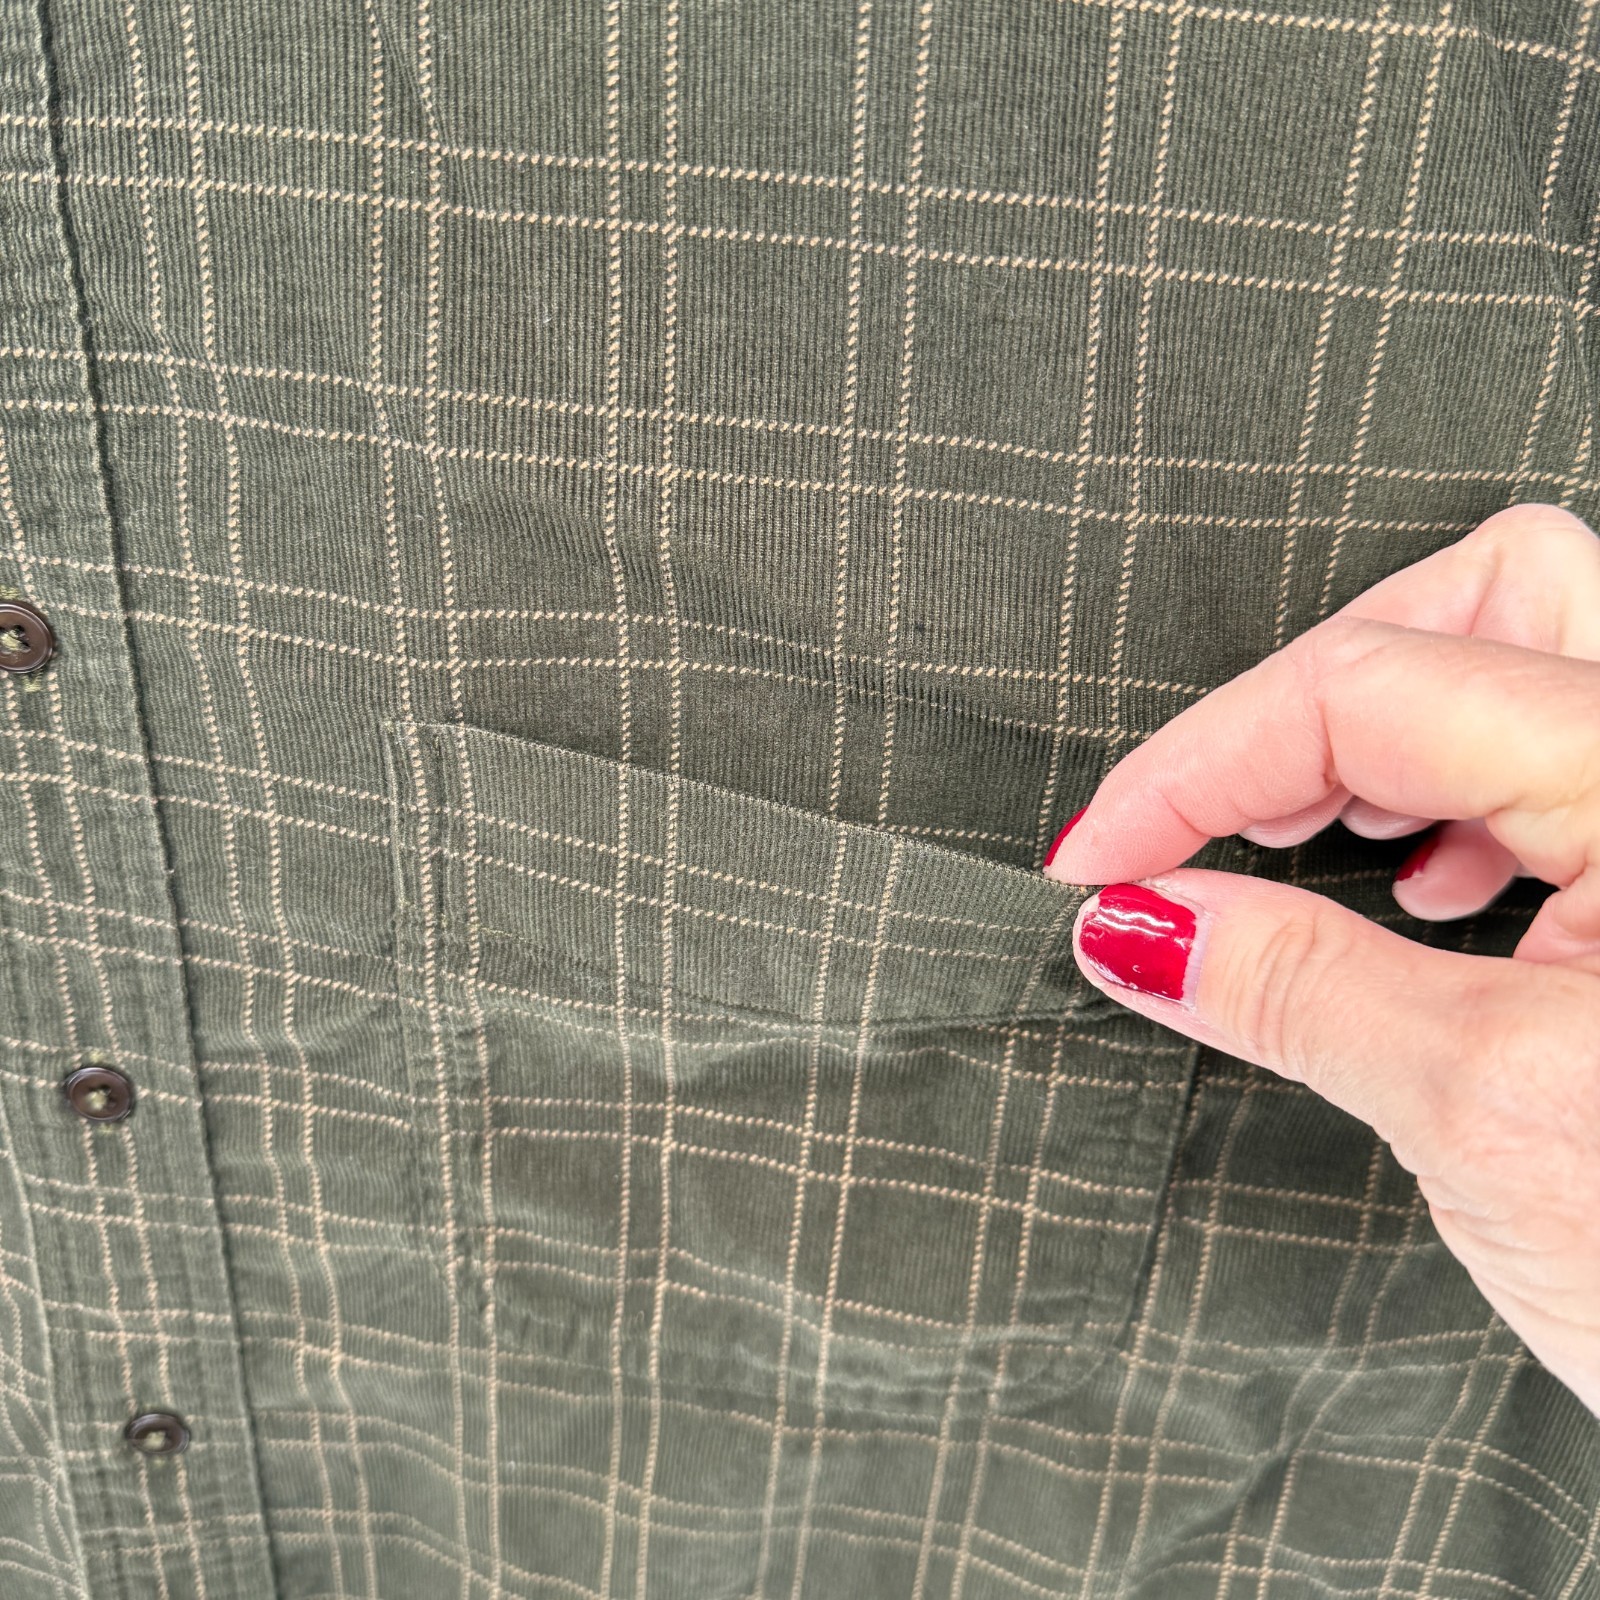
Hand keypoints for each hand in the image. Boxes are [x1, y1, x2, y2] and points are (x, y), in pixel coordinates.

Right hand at [1041, 502, 1599, 1420]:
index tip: (1096, 860)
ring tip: (1310, 844)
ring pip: (1525, 656)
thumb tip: (1136, 922)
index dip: (1199, 768)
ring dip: (1387, 738)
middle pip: (1486, 594)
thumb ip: (1295, 987)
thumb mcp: (1485, 1114)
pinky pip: (1560, 754)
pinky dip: (1458, 797)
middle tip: (1222, 815)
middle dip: (1318, 689)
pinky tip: (1431, 889)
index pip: (1370, 692)